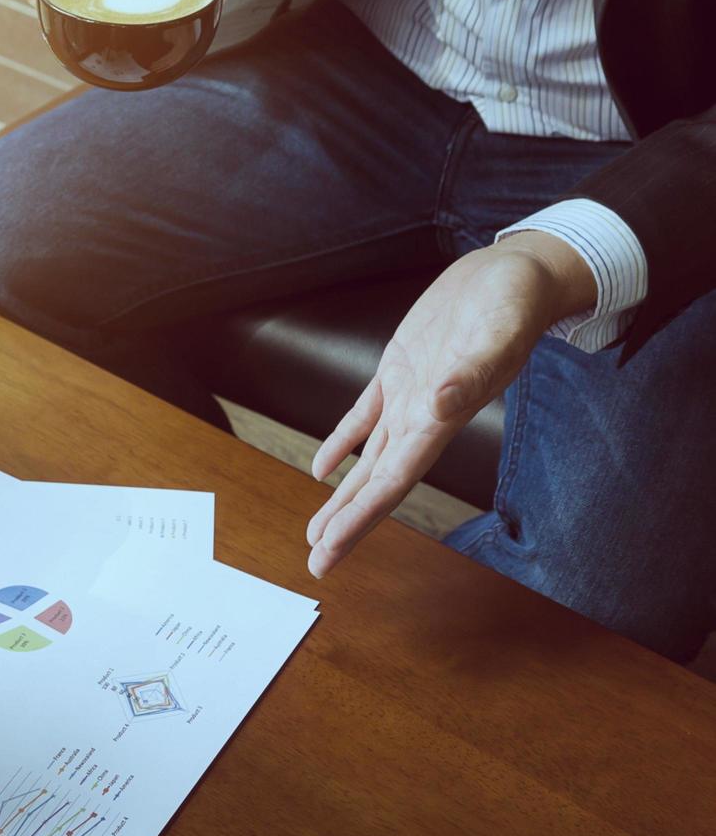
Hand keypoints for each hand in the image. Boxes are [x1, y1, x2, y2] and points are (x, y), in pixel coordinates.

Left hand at [305, 232, 596, 576]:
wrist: (520, 273)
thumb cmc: (514, 302)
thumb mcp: (496, 331)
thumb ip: (472, 372)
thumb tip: (441, 405)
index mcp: (439, 418)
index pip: (392, 482)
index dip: (360, 518)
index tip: (330, 549)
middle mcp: (422, 416)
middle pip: (376, 484)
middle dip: (345, 524)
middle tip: (315, 561)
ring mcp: (409, 395)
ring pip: (367, 459)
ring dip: (342, 496)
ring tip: (317, 530)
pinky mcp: (399, 370)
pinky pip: (363, 417)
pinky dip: (342, 443)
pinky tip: (323, 468)